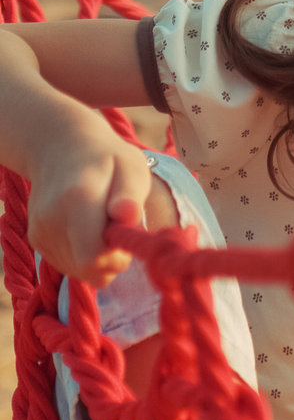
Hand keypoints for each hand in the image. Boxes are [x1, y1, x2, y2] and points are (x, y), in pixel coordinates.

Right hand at [25, 114, 145, 285]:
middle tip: (119, 229)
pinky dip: (85, 254)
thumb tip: (127, 215)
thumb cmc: (108, 160)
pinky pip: (69, 265)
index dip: (118, 258)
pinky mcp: (36, 240)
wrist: (62, 148)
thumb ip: (131, 194)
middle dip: (112, 259)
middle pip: (87, 269)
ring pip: (79, 271)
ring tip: (103, 224)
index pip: (93, 257)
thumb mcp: (131, 167)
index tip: (128, 236)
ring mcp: (40, 231)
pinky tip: (89, 229)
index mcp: (77, 200)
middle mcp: (51, 219)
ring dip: (99, 257)